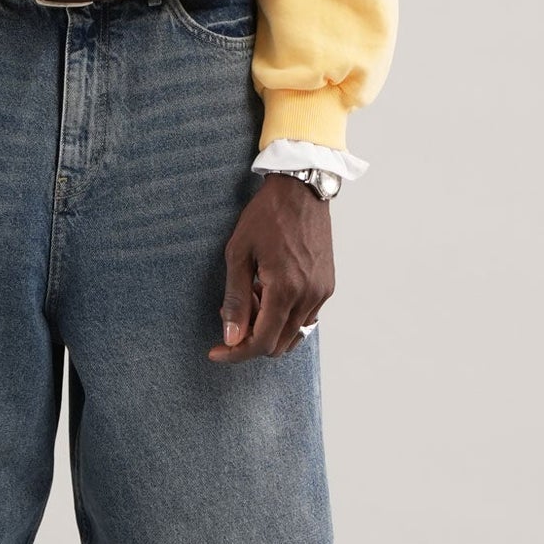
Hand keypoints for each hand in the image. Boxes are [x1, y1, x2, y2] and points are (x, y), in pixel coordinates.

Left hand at [208, 175, 333, 361]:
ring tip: (250, 296)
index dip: (236, 353)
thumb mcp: (239, 254)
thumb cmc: (266, 216)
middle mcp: (309, 297)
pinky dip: (284, 316)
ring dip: (267, 327)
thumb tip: (231, 337)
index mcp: (285, 290)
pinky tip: (268, 290)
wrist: (301, 189)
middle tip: (231, 314)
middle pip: (277, 344)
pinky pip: (305, 318)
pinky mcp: (327, 286)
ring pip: (292, 334)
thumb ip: (235, 299)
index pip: (261, 342)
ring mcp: (322, 293)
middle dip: (250, 338)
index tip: (216, 351)